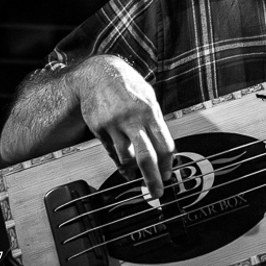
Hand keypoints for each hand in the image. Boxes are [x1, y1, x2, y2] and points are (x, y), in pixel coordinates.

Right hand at [69, 55, 173, 198]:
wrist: (97, 73)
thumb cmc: (127, 84)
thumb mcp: (148, 97)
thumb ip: (155, 122)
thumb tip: (164, 147)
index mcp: (150, 111)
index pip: (164, 145)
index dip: (168, 164)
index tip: (168, 175)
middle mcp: (132, 119)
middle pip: (146, 157)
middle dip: (152, 178)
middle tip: (156, 192)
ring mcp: (114, 125)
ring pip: (126, 157)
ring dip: (132, 171)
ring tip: (136, 177)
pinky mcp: (99, 129)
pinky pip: (111, 151)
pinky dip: (119, 161)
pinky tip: (124, 166)